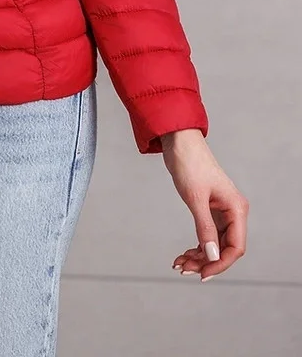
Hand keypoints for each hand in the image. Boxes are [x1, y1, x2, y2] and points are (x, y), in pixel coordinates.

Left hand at [160, 129, 248, 280]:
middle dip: (205, 262)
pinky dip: (196, 246)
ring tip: (179, 264)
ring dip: (199, 256)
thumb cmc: (189, 164)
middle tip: (183, 269)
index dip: (220, 264)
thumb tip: (212, 257)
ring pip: (214, 244)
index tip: (202, 274)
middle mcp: (232, 212)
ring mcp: (221, 211)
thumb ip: (205, 229)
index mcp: (236, 209)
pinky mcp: (209, 209)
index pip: (235, 247)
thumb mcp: (195, 199)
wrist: (179, 142)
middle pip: (224, 248)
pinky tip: (184, 254)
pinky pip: (207, 235)